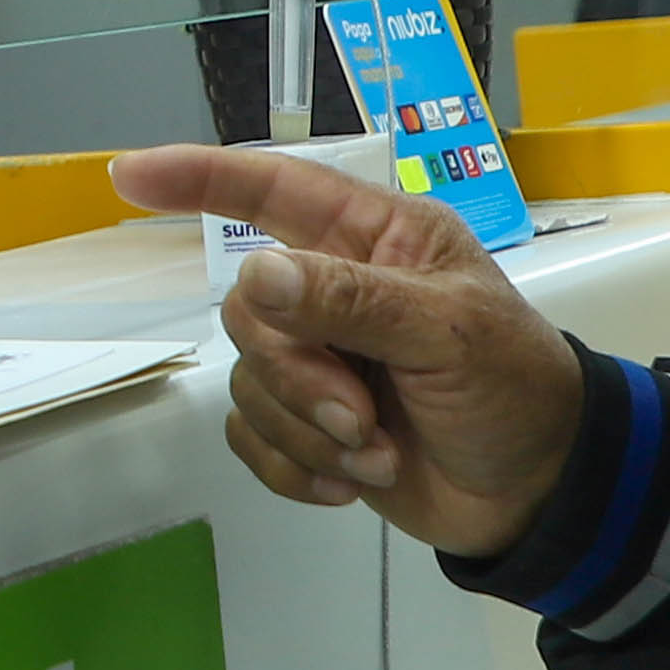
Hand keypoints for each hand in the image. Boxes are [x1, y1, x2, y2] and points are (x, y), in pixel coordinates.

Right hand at [107, 141, 588, 560]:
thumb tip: (256, 273)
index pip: (273, 189)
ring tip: (377, 453)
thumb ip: (351, 300)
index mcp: (375, 240)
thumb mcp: (447, 333)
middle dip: (297, 375)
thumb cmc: (514, 389)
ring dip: (309, 431)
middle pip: (250, 311)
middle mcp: (336, 290)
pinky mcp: (309, 427)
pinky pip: (252, 438)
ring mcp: (321, 361)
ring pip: (248, 382)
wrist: (539, 492)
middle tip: (361, 415)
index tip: (129, 177)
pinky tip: (350, 486)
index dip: (199, 177)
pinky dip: (295, 469)